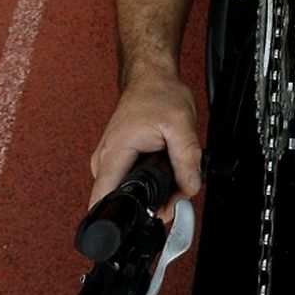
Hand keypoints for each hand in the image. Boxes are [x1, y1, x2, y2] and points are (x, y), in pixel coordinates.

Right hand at [89, 69, 201, 222]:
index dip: (130, 217)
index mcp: (113, 154)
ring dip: (155, 190)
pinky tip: (163, 163)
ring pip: (131, 194)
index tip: (155, 212)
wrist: (151, 77)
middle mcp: (104, 161)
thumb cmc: (159, 93)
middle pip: (125, 203)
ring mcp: (109, 161)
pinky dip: (152, 179)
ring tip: (170, 166)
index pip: (105, 202)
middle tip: (177, 184)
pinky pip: (132, 181)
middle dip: (155, 202)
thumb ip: (187, 158)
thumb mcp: (180, 124)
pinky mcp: (117, 160)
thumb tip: (190, 187)